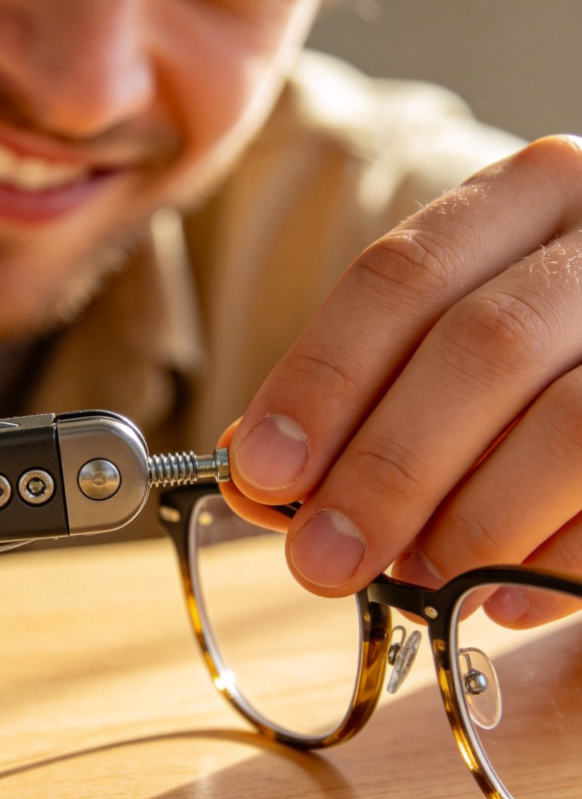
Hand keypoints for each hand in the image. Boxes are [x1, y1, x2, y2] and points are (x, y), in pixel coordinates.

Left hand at [222, 135, 581, 621]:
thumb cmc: (519, 372)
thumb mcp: (434, 351)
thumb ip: (348, 405)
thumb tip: (249, 479)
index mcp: (523, 199)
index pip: (401, 275)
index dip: (322, 379)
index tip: (261, 470)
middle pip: (482, 346)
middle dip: (387, 469)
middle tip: (320, 559)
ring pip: (570, 423)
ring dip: (470, 523)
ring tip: (411, 580)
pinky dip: (553, 563)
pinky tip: (497, 598)